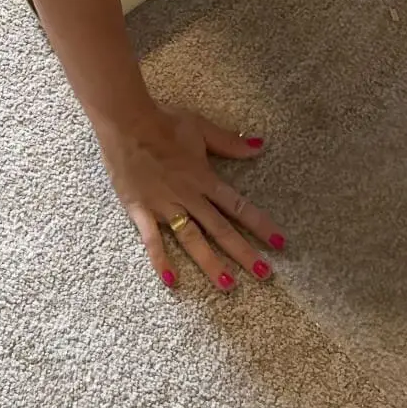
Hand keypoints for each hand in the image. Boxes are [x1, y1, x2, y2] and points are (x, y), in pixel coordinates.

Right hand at [93, 101, 284, 291]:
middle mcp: (188, 196)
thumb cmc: (163, 122)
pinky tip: (171, 282)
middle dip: (243, 252)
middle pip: (220, 229)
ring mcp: (165, 206)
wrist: (126, 121)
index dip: (261, 224)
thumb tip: (260, 145)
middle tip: (264, 275)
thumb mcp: (200, 128)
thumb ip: (229, 142)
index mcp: (204, 178)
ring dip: (210, 263)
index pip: (238, 206)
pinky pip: (152, 240)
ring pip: (192, 239)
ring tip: (227, 286)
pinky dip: (161, 261)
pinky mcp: (141, 210)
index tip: (280, 243)